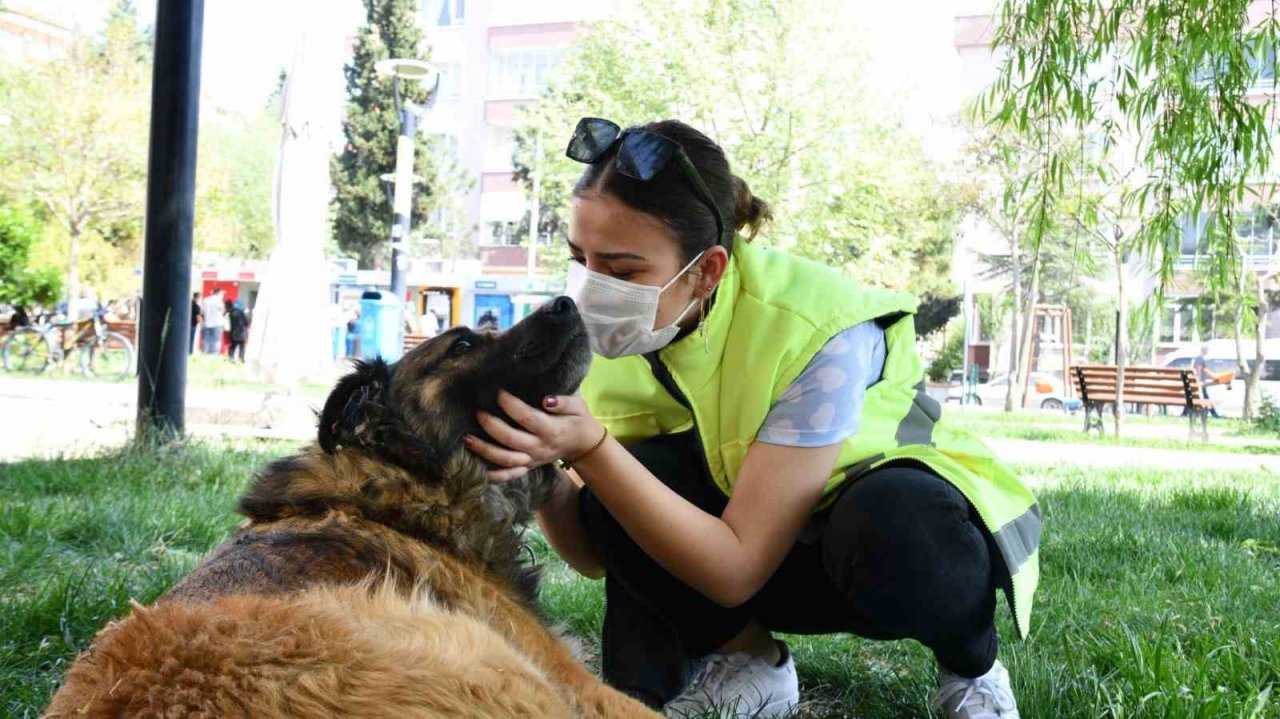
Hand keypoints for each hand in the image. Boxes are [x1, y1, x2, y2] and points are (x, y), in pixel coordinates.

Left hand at [465, 390, 604, 481]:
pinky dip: (493, 475)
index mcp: (552, 430)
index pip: (528, 418)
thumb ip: (563, 402)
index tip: (498, 392)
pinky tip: (477, 469)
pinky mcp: (527, 466)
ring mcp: (532, 459)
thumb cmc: (577, 419)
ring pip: (505, 459)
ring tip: (467, 438)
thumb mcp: (578, 406)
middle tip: (478, 412)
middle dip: (492, 426)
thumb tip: (547, 400)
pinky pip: (509, 475)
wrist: (583, 444)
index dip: (511, 405)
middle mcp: (540, 447)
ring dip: (484, 450)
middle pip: (511, 439)